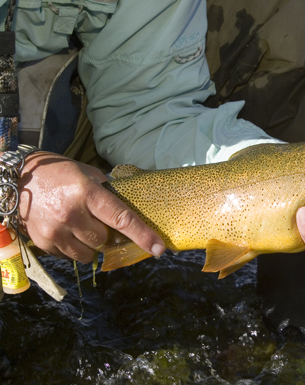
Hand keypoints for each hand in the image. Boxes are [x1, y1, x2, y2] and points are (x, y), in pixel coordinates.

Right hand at [17, 152, 165, 262]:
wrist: (18, 177)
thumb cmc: (59, 173)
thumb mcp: (87, 173)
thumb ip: (108, 191)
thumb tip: (133, 207)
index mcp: (87, 192)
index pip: (122, 218)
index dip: (143, 235)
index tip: (159, 248)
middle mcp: (71, 213)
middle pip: (104, 239)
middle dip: (106, 233)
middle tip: (96, 220)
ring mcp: (55, 230)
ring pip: (88, 254)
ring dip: (91, 245)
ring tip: (81, 226)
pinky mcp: (43, 242)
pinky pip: (69, 257)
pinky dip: (73, 248)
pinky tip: (66, 230)